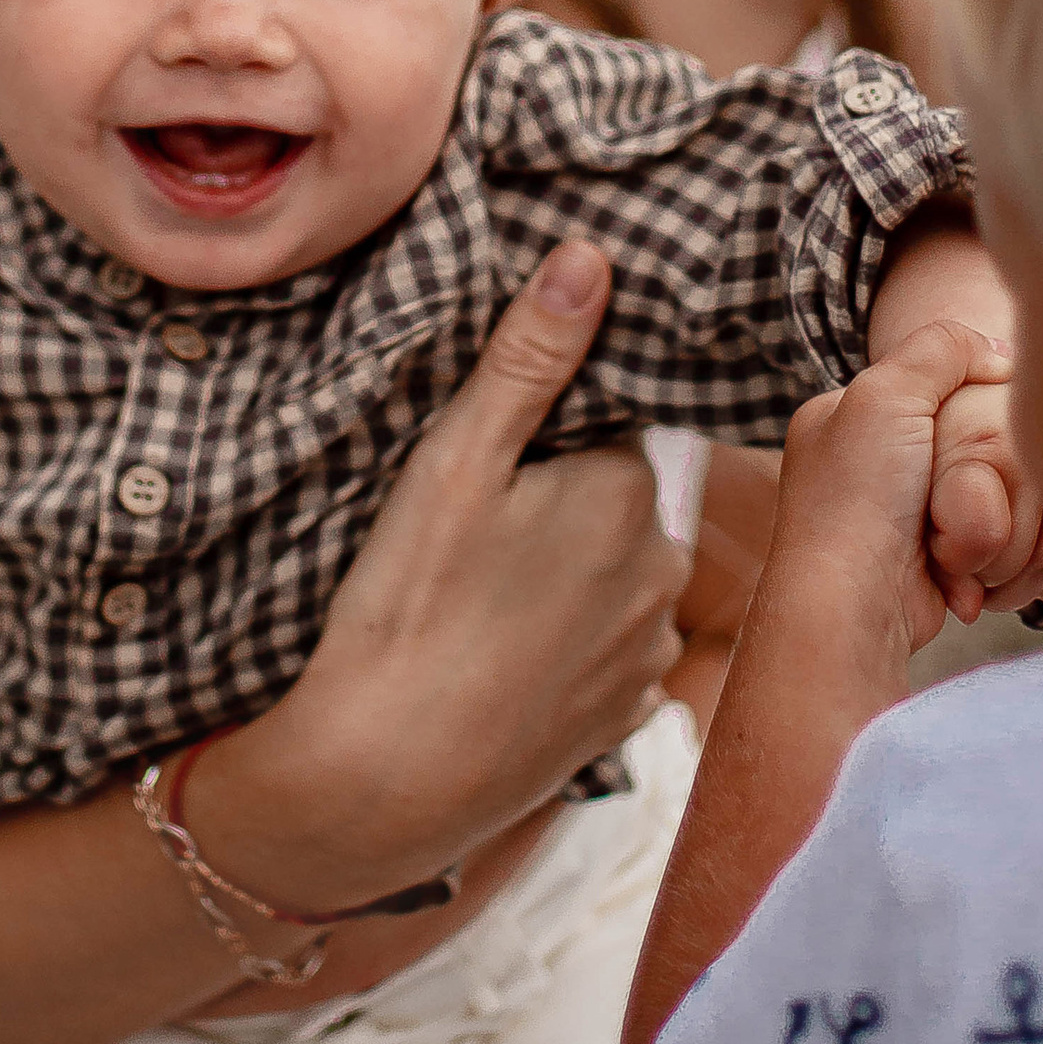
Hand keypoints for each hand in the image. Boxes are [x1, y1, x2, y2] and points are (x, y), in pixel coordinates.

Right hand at [217, 239, 688, 912]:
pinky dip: (565, 645)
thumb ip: (529, 359)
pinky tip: (501, 655)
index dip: (550, 432)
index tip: (494, 458)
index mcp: (631, 494)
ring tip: (480, 599)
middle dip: (565, 501)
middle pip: (620, 499)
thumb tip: (592, 258)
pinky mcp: (623, 719)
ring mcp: (648, 653)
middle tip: (474, 529)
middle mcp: (665, 571)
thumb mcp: (452, 465)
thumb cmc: (404, 613)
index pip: (613, 423)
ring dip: (569, 574)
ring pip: (616, 575)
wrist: (377, 785)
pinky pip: (607, 650)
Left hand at [863, 223, 1042, 623]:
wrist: (853, 603)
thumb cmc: (858, 495)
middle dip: (971, 474)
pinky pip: (978, 549)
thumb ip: (942, 347)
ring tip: (942, 540)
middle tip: (947, 491)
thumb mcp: (889, 390)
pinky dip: (973, 562)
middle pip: (961, 445)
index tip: (982, 418)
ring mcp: (894, 518)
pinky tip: (951, 573)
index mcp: (846, 416)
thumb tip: (998, 350)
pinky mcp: (925, 565)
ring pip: (978, 500)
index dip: (965, 400)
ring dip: (975, 525)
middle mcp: (864, 465)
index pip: (927, 384)